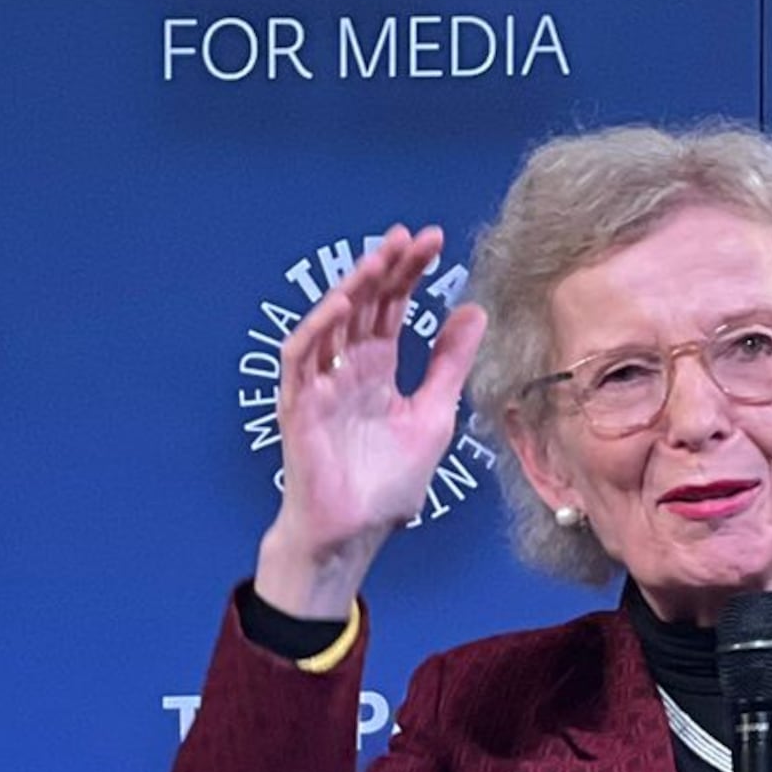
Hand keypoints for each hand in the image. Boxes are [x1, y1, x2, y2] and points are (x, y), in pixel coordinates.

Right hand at [252, 224, 489, 621]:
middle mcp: (348, 369)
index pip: (392, 307)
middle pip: (364, 305)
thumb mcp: (434, 414)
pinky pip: (301, 358)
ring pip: (331, 322)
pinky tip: (343, 305)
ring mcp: (321, 384)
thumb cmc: (386, 485)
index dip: (410, 273)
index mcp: (378, 369)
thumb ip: (449, 363)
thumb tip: (472, 309)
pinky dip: (318, 330)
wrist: (356, 533)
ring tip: (379, 259)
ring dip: (351, 287)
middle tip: (411, 237)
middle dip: (385, 268)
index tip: (434, 241)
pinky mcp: (299, 405)